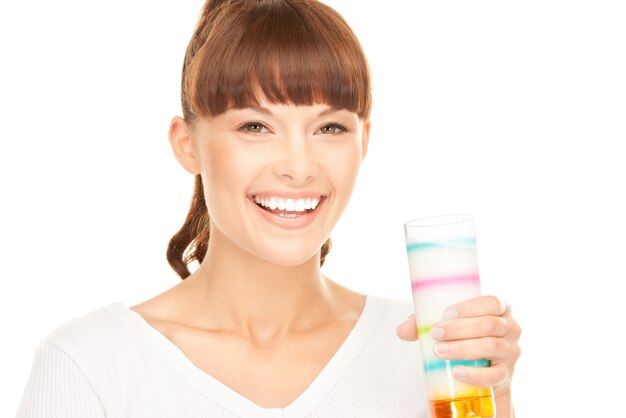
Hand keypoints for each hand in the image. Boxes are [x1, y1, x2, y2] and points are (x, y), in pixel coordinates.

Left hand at [396, 295, 520, 412]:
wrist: (480, 369)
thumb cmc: (464, 337)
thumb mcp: (447, 325)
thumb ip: (423, 323)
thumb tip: (401, 330)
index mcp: (499, 309)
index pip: (492, 302)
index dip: (470, 306)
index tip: (446, 312)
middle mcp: (510, 328)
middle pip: (490, 324)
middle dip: (459, 328)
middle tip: (435, 333)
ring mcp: (511, 351)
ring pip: (491, 346)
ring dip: (463, 348)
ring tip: (439, 351)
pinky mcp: (506, 374)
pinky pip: (494, 375)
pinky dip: (475, 374)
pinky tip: (457, 371)